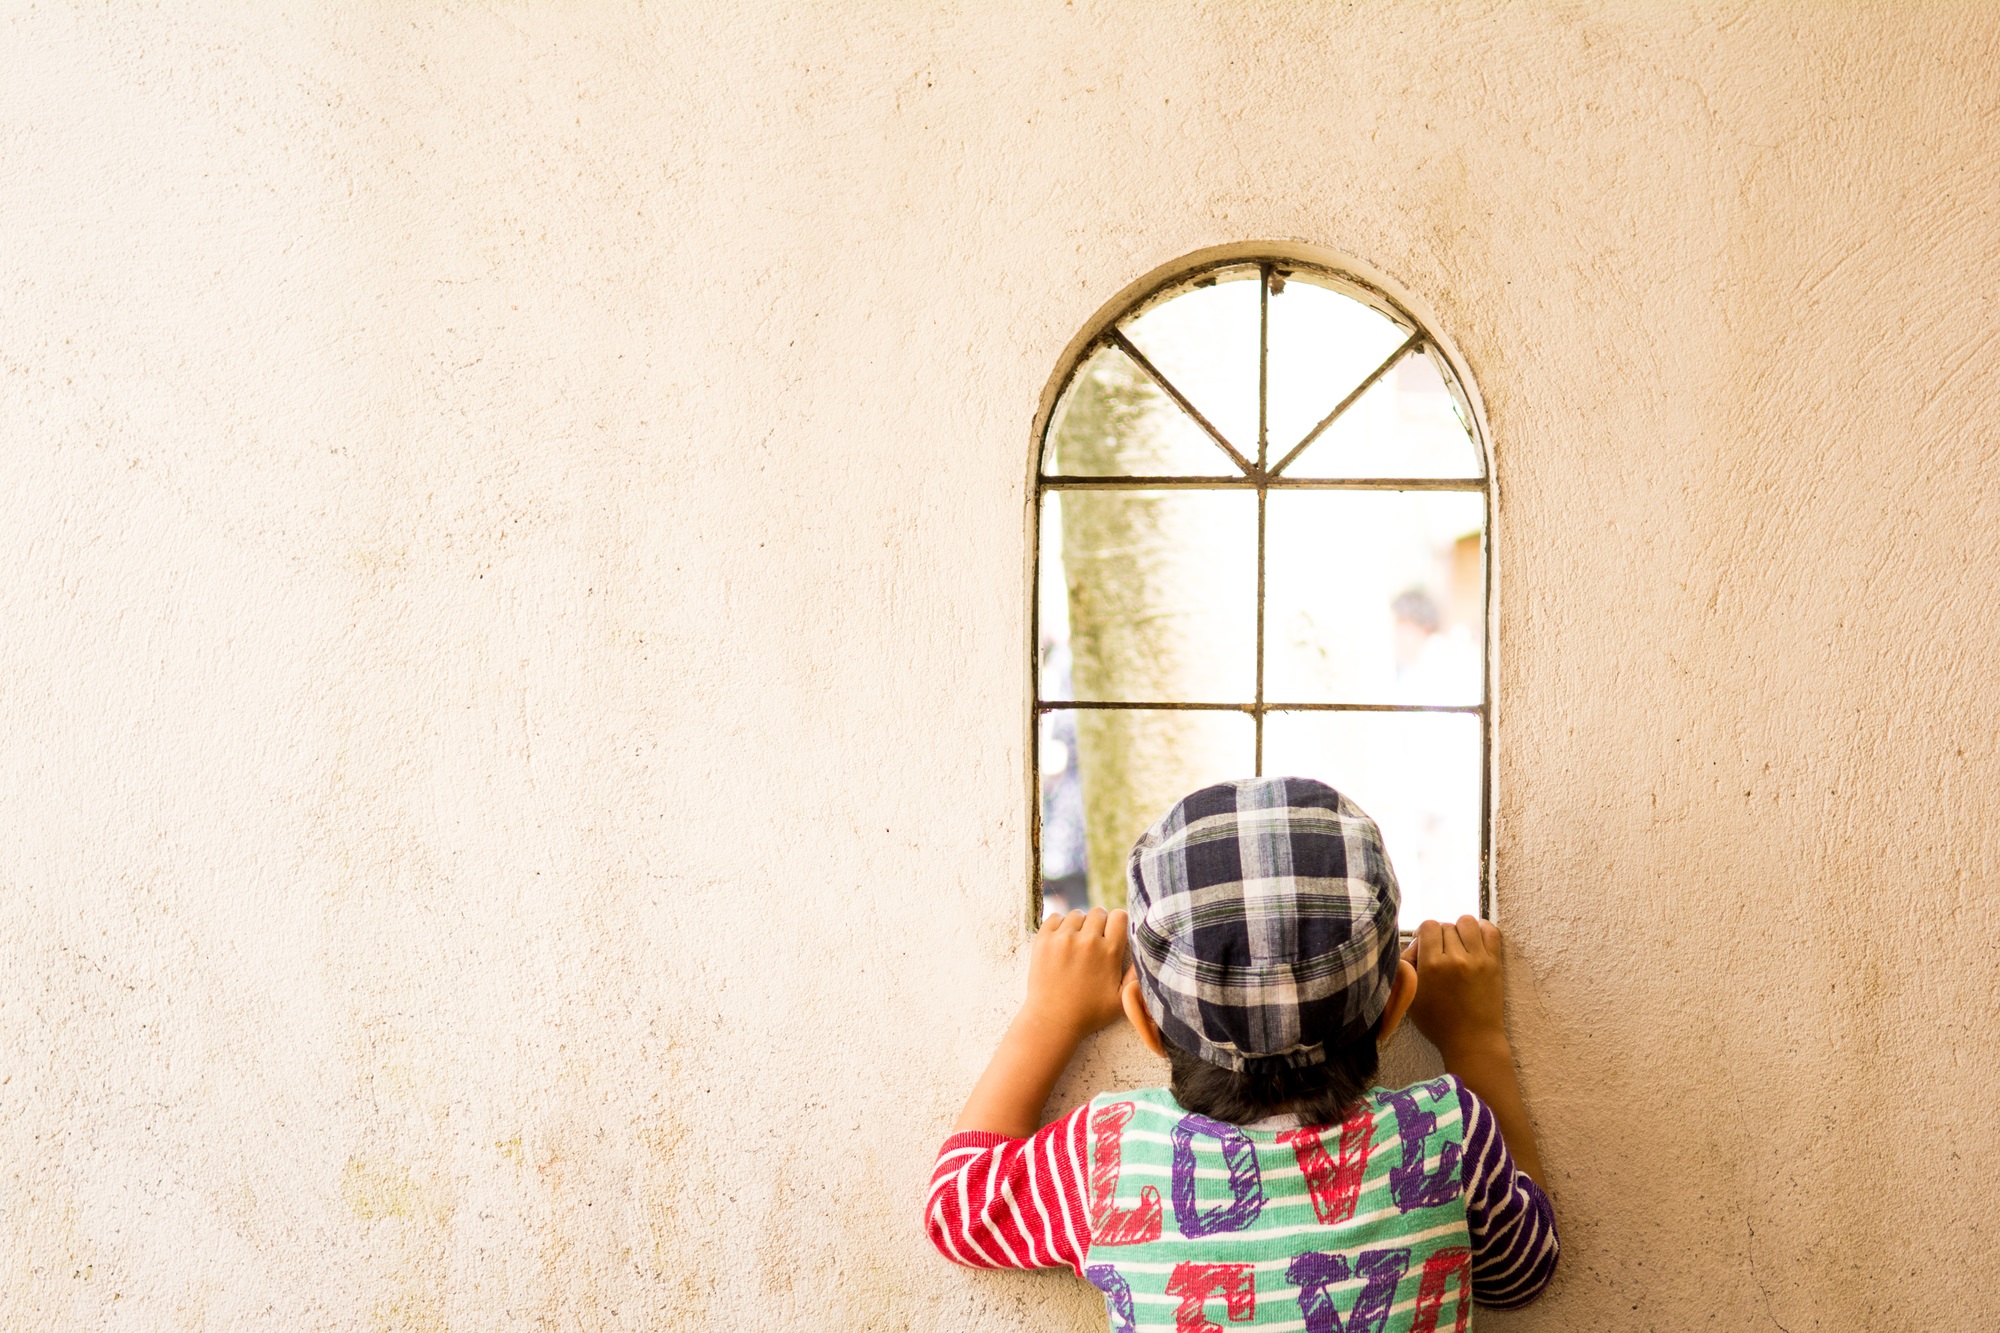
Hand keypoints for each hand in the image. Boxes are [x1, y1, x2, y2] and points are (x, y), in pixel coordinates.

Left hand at [1020, 907, 1128, 1040]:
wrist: (1053, 1021)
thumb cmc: (1089, 1013)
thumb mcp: (1122, 999)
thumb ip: (1136, 975)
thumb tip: (1148, 953)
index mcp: (1109, 952)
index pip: (1119, 916)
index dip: (1118, 923)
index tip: (1113, 934)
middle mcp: (1087, 941)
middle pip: (1098, 912)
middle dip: (1099, 924)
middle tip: (1094, 942)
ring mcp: (1063, 939)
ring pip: (1076, 914)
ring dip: (1079, 925)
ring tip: (1077, 943)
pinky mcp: (1043, 940)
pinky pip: (1055, 917)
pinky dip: (1059, 925)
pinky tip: (1062, 941)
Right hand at [1402, 915, 1508, 1060]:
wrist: (1473, 1041)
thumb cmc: (1438, 1023)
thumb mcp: (1410, 998)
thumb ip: (1406, 968)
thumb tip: (1414, 945)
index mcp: (1432, 966)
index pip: (1428, 926)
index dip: (1424, 934)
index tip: (1426, 948)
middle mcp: (1456, 958)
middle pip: (1446, 925)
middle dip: (1441, 936)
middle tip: (1442, 953)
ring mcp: (1478, 959)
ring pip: (1467, 922)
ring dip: (1460, 930)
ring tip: (1459, 946)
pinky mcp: (1495, 963)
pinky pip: (1491, 931)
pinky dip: (1482, 930)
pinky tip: (1475, 941)